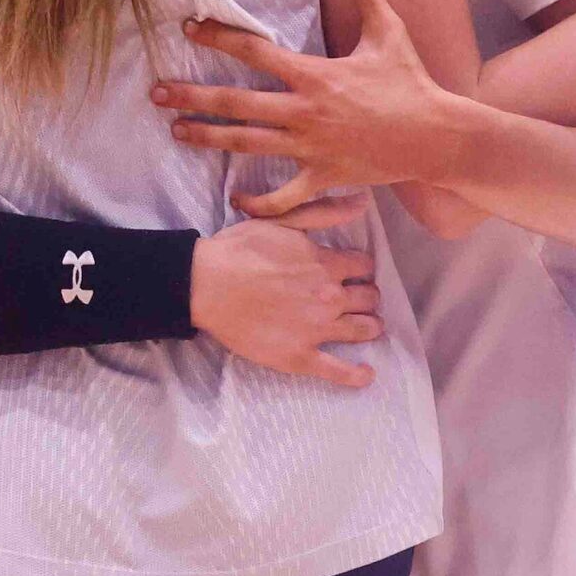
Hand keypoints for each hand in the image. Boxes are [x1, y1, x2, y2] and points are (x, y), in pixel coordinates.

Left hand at [153, 0, 463, 215]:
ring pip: (247, 144)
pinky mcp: (322, 177)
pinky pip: (283, 197)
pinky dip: (258, 201)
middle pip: (236, 103)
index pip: (255, 51)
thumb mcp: (389, 33)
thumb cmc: (411, 83)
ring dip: (208, 138)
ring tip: (176, 132)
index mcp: (315, 75)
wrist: (438, 136)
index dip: (218, 37)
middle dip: (192, 97)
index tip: (189, 29)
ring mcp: (310, 147)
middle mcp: (304, 112)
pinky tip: (234, 198)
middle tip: (156, 92)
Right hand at [189, 197, 381, 388]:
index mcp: (326, 264)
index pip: (364, 266)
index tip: (352, 271)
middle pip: (369, 298)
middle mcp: (329, 297)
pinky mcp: (301, 356)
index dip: (359, 268)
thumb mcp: (281, 221)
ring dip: (370, 325)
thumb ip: (324, 212)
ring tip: (366, 325)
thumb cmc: (239, 250)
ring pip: (363, 329)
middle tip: (356, 297)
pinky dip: (358, 375)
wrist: (205, 285)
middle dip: (366, 296)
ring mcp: (317, 329)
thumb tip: (363, 201)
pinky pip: (339, 371)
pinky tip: (367, 373)